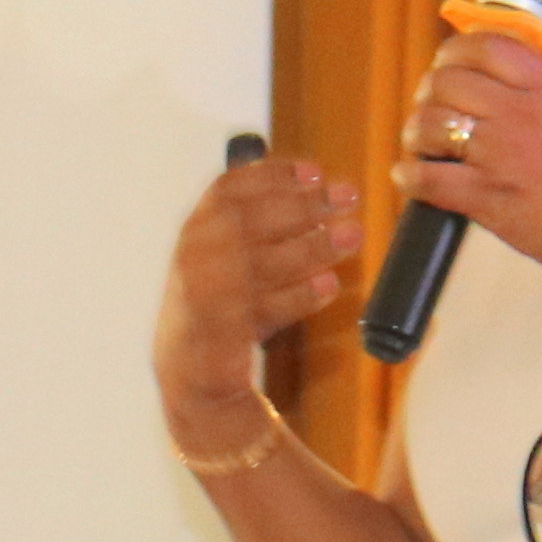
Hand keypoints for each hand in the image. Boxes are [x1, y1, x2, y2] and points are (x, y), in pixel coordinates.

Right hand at [153, 155, 359, 447]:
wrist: (188, 370)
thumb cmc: (220, 301)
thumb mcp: (229, 251)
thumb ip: (261, 218)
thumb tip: (316, 181)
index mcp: (196, 230)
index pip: (229, 189)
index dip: (273, 175)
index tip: (316, 171)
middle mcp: (193, 259)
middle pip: (248, 219)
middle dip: (303, 204)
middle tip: (349, 196)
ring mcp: (202, 298)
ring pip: (260, 263)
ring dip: (311, 246)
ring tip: (353, 236)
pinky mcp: (220, 336)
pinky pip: (263, 310)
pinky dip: (299, 296)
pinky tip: (330, 285)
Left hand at [390, 34, 541, 290]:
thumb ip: (535, 96)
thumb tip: (491, 85)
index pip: (486, 46)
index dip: (454, 53)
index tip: (445, 67)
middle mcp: (520, 114)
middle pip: (446, 81)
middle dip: (428, 96)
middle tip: (428, 113)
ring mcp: (501, 154)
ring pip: (430, 123)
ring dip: (416, 135)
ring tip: (422, 147)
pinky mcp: (487, 197)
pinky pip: (427, 177)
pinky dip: (410, 177)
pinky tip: (410, 178)